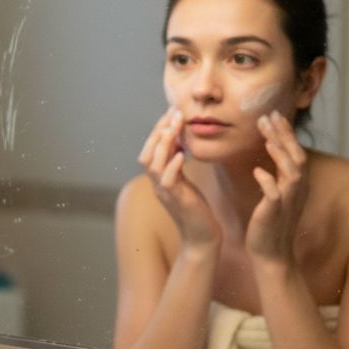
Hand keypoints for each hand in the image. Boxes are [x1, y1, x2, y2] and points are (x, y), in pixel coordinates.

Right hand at [138, 108, 220, 248]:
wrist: (202, 236)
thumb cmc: (196, 209)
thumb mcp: (185, 182)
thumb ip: (178, 165)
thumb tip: (178, 143)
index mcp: (159, 178)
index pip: (151, 149)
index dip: (159, 129)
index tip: (172, 111)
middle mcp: (157, 184)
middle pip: (147, 154)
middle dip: (159, 131)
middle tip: (174, 113)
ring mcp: (164, 193)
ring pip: (153, 165)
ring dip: (163, 144)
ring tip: (174, 128)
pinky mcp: (176, 201)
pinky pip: (168, 181)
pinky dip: (173, 166)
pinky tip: (183, 154)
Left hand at [246, 112, 307, 266]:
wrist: (269, 253)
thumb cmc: (268, 223)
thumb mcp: (274, 195)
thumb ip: (275, 176)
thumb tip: (268, 157)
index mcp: (295, 185)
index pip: (294, 152)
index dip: (284, 133)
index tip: (272, 115)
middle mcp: (296, 190)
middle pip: (296, 156)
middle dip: (283, 135)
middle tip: (268, 116)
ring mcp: (287, 202)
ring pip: (291, 172)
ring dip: (280, 153)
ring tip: (267, 137)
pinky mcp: (274, 213)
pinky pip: (275, 194)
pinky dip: (268, 181)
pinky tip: (257, 170)